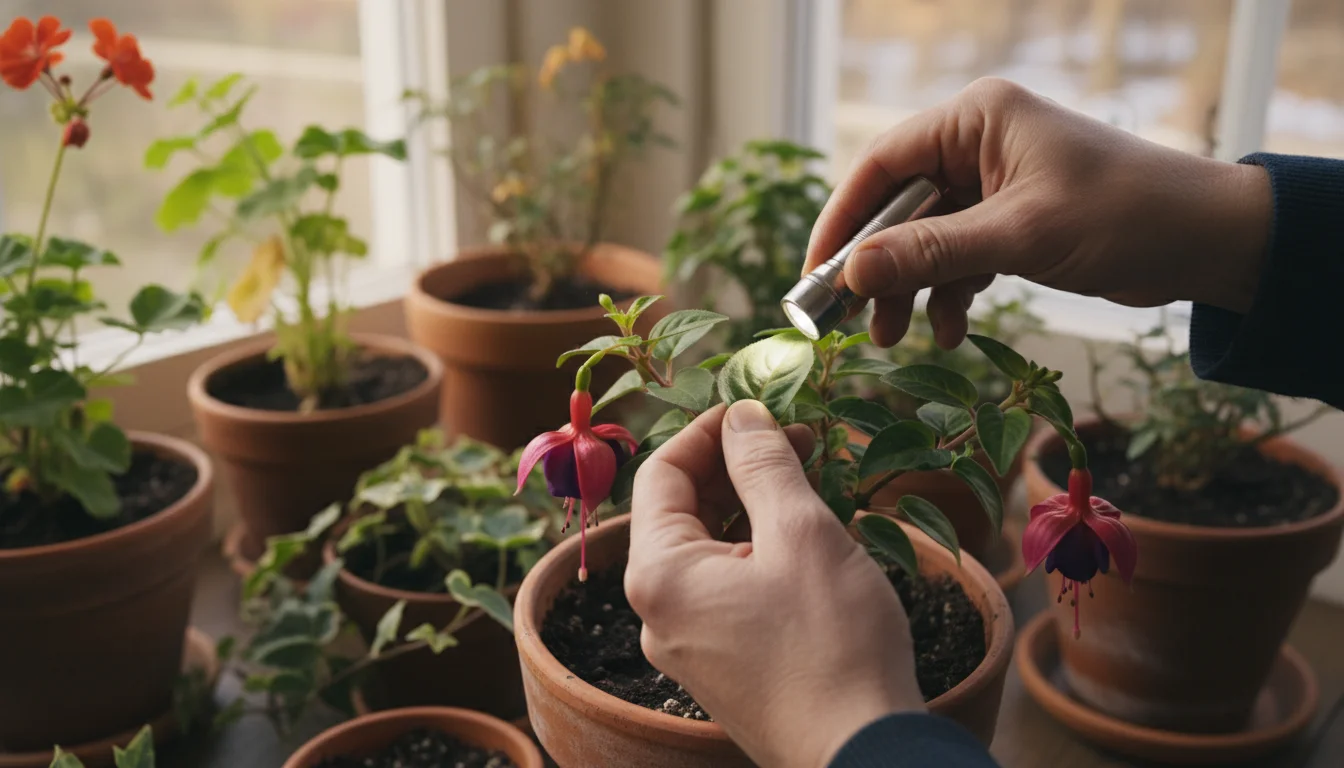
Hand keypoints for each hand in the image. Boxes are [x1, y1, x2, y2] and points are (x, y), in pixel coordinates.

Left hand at [626, 400, 924, 767]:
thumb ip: (764, 467)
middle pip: (680, 511)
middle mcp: (657, 612)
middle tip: (796, 438)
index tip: (759, 409)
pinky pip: (726, 587)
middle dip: (734, 466)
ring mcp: (687, 644)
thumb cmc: (832, 644)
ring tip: (809, 478)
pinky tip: (805, 536)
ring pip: (708, 549)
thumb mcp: (802, 534)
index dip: (708, 430)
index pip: (661, 473)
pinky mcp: (721, 666)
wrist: (863, 754)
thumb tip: (743, 415)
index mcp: (659, 574)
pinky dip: (757, 550)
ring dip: (751, 506)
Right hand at [807, 77, 1272, 349]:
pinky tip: (950, 331)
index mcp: (975, 120)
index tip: (816, 274)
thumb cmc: (1123, 216)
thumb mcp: (1019, 236)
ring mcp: (994, 184)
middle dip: (878, 268)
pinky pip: (959, 257)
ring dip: (910, 289)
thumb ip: (932, 253)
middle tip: (851, 321)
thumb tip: (851, 275)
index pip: (881, 165)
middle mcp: (977, 145)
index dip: (842, 220)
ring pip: (925, 239)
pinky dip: (949, 293)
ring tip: (894, 338)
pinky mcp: (1012, 221)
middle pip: (898, 207)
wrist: (1207, 241)